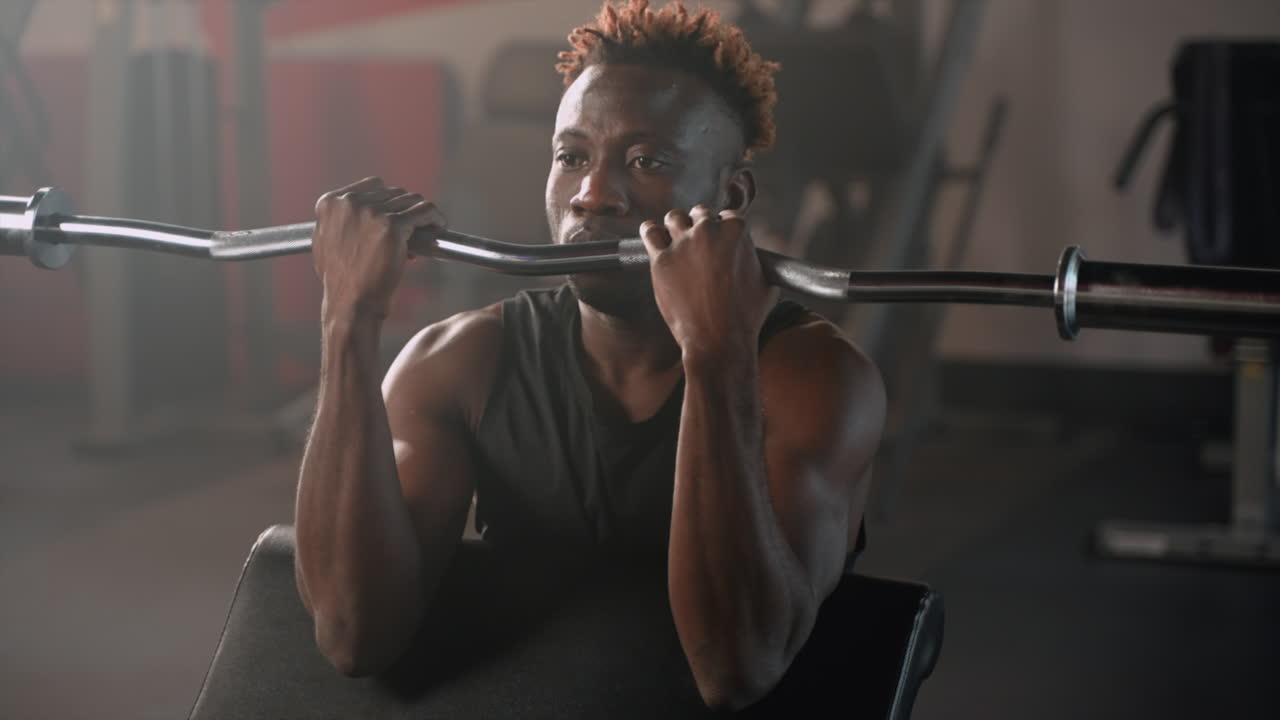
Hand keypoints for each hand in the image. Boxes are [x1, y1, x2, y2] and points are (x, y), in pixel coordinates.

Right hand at [312, 176, 445, 320]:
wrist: (350, 303)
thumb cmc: (341, 280)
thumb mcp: (326, 241)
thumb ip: (338, 220)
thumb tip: (353, 210)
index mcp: (331, 202)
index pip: (374, 186)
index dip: (388, 202)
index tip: (395, 216)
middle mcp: (350, 202)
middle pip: (394, 193)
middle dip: (403, 213)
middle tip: (408, 234)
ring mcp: (373, 212)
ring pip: (411, 201)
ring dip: (420, 216)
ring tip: (423, 234)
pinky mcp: (394, 226)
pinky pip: (425, 211)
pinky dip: (435, 218)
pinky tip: (439, 227)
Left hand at [640, 206, 776, 359]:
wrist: (718, 340)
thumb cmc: (745, 317)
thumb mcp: (766, 283)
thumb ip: (756, 260)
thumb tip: (752, 258)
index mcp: (736, 230)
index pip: (727, 216)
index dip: (723, 230)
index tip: (719, 243)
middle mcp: (708, 231)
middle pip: (700, 213)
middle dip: (700, 227)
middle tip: (699, 246)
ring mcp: (683, 243)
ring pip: (674, 217)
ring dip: (676, 227)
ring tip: (677, 242)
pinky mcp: (661, 259)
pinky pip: (650, 232)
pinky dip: (652, 233)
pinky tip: (654, 238)